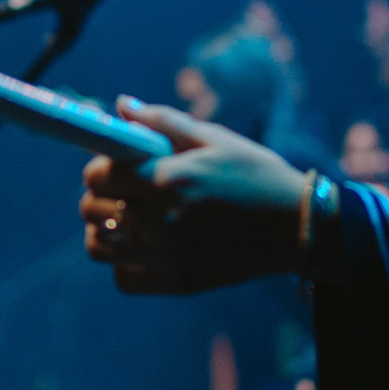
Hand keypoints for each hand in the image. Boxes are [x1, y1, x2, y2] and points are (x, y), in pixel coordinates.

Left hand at [80, 98, 310, 293]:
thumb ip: (163, 122)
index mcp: (169, 178)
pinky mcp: (177, 283)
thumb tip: (121, 106)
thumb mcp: (215, 139)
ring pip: (98, 245)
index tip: (117, 163)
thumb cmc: (257, 174)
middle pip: (90, 208)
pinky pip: (123, 277)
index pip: (96, 174)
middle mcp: (161, 220)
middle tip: (125, 188)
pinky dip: (126, 262)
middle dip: (100, 193)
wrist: (298, 227)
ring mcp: (167, 256)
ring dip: (105, 228)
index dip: (101, 165)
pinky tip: (148, 245)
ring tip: (130, 217)